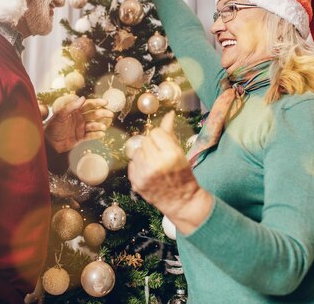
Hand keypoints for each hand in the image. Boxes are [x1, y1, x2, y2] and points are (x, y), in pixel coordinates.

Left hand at [45, 97, 113, 152]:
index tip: (105, 102)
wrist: (48, 143)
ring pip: (93, 125)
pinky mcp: (81, 138)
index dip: (97, 102)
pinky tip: (102, 134)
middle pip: (93, 114)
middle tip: (110, 114)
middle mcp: (79, 118)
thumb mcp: (60, 115)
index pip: (88, 105)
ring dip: (99, 125)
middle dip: (102, 113)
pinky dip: (97, 134)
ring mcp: (80, 128)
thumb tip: (83, 98)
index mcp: (75, 111)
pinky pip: (91, 135)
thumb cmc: (52, 127)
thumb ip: (71, 107)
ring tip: (103, 127)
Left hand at [128, 111, 212, 233]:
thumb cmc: (182, 174)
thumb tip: (168, 113)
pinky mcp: (136, 183)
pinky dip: (138, 166)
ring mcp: (144, 175)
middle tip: (159, 156)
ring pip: (136, 151)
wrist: (181, 201)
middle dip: (151, 146)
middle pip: (145, 140)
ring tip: (154, 164)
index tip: (164, 146)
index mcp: (171, 154)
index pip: (155, 132)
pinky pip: (131, 164)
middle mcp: (156, 164)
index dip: (160, 137)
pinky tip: (148, 172)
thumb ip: (170, 132)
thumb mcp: (179, 152)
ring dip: (144, 155)